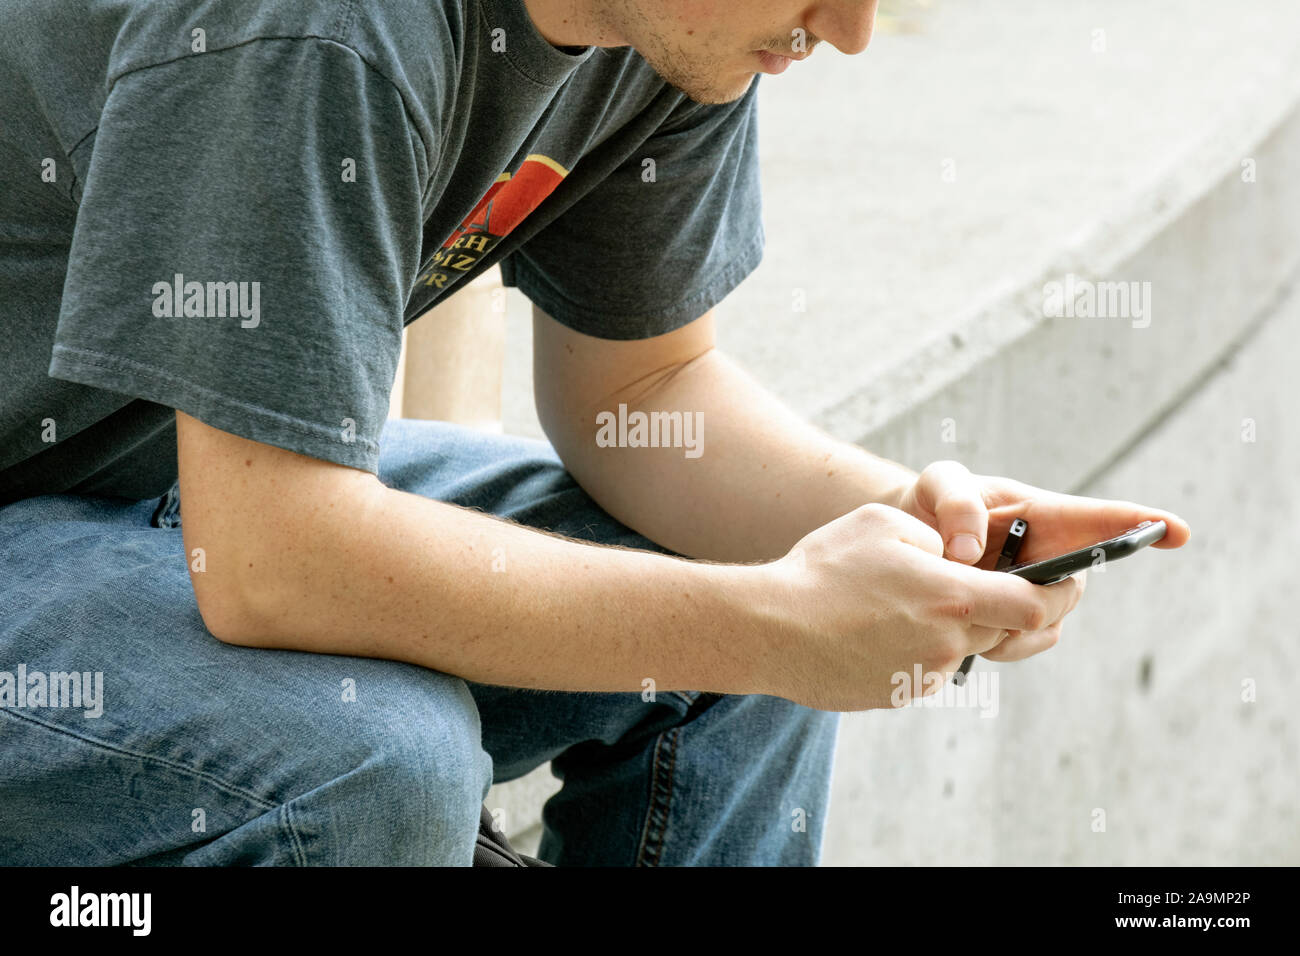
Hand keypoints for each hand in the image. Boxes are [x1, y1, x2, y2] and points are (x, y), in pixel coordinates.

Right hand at [758, 502, 1084, 710]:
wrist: (768, 629)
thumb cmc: (824, 569)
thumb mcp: (884, 522)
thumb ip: (936, 538)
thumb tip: (956, 558)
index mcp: (954, 596)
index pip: (1036, 604)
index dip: (1057, 592)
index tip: (1063, 580)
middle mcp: (948, 641)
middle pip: (1004, 628)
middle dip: (998, 606)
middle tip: (967, 583)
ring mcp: (922, 675)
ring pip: (958, 647)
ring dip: (944, 625)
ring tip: (891, 603)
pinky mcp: (896, 694)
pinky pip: (921, 667)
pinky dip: (908, 648)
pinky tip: (867, 629)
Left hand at [892, 459, 1190, 660]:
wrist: (900, 540)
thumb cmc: (929, 501)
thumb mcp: (938, 483)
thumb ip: (955, 502)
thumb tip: (970, 551)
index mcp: (1041, 515)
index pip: (1099, 520)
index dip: (1140, 525)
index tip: (1177, 531)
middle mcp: (1048, 554)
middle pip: (1073, 586)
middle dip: (1046, 600)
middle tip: (1003, 598)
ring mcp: (1032, 590)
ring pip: (1049, 622)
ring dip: (1016, 626)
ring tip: (972, 611)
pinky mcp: (1010, 620)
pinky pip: (1020, 641)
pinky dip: (996, 642)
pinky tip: (965, 628)